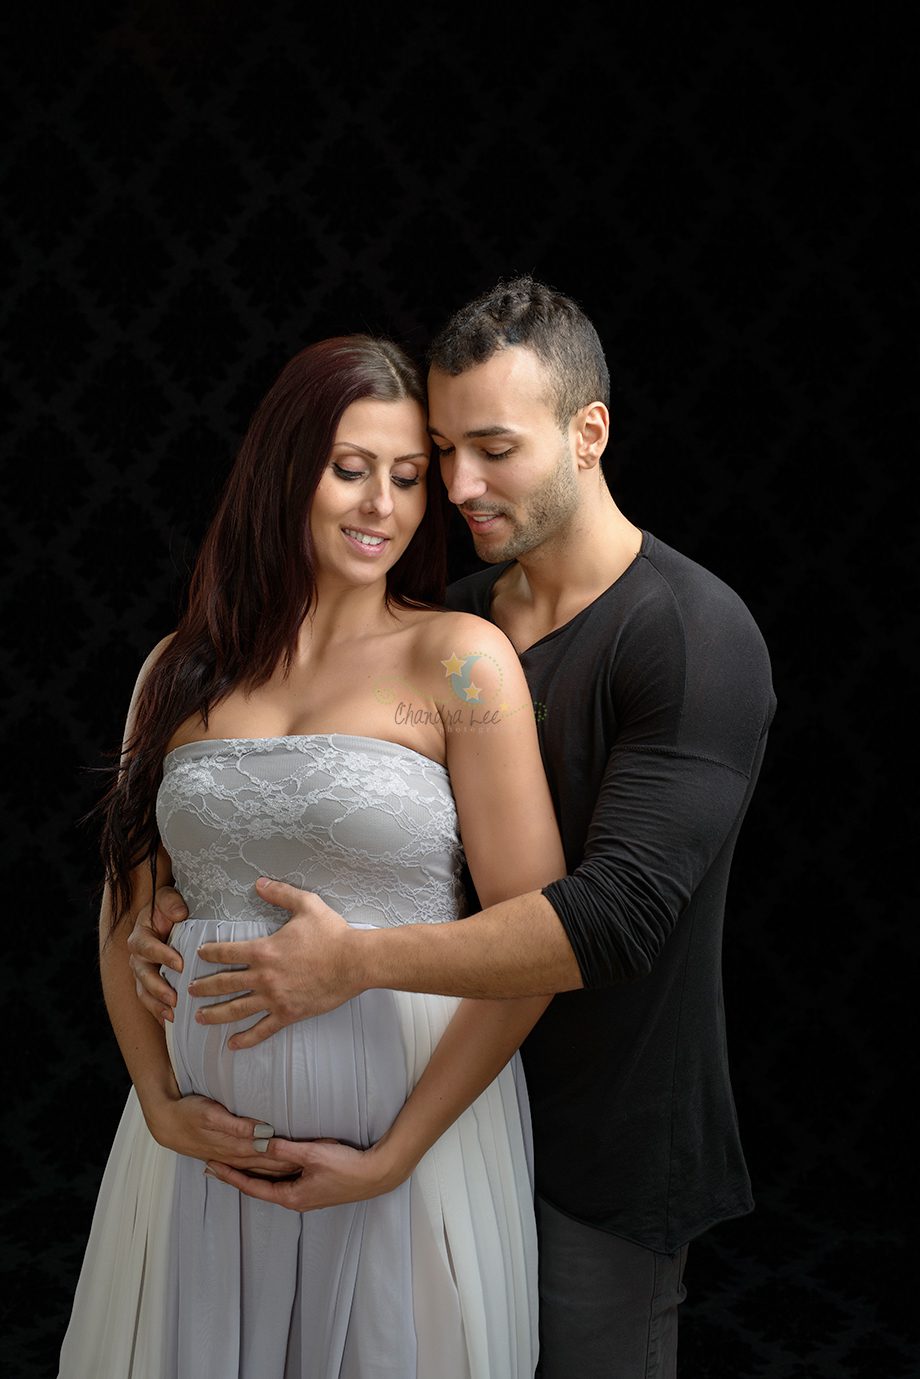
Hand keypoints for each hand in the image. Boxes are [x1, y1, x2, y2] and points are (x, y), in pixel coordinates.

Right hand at [127, 885, 189, 1023]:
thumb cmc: (169, 909)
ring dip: (157, 1004)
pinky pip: (150, 1002)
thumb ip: (171, 902)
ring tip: (173, 1014)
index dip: (161, 955)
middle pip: (142, 975)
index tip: (179, 964)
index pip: (146, 947)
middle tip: (175, 998)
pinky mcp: (150, 985)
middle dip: (158, 988)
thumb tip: (180, 913)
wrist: (167, 919)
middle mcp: (138, 957)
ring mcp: (142, 973)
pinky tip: (172, 1023)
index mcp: (140, 936)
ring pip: (144, 992)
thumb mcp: (168, 898)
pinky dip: (159, 1013)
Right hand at [145, 1092, 301, 1177]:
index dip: (293, 1154)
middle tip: (317, 1162)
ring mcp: (230, 1157)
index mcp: (236, 1146)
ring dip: (282, 1168)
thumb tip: (263, 1133)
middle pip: (270, 1164)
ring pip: (262, 1167)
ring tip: (304, 1168)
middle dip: (293, 1164)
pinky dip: (265, 1169)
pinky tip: (273, 1170)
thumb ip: (238, 1125)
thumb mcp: (212, 1115)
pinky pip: (250, 1166)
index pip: (272, 1153)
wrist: (165, 1121)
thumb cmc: (189, 1113)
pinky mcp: (225, 1154)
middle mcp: (236, 1155)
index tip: (314, 1153)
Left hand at [191, 878, 360, 1048]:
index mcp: (264, 950)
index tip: (198, 955)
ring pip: (236, 1010)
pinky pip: (262, 1030)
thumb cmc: (332, 933)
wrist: (354, 962)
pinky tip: (232, 1044)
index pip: (227, 952)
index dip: (209, 952)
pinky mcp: (288, 1013)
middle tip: (189, 990)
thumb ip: (280, 893)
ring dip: (215, 1014)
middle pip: (224, 983)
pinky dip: (246, 1039)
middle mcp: (263, 977)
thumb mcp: (306, 905)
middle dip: (203, 987)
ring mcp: (274, 998)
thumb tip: (259, 882)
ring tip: (199, 1018)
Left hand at [205, 1135, 403, 1210]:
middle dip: (238, 1175)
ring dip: (254, 1174)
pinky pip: (286, 1180)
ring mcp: (306, 1195)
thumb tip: (260, 1142)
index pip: (252, 1187)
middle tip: (217, 1164)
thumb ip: (285, 1149)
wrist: (376, 1176)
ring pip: (272, 1184)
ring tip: (236, 1163)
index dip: (231, 1176)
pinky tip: (269, 1163)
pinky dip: (271, 1172)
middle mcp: (295, 1199)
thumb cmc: (347, 1168)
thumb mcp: (313, 1155)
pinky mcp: (316, 1188)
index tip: (213, 1167)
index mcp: (291, 1196)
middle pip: (259, 1188)